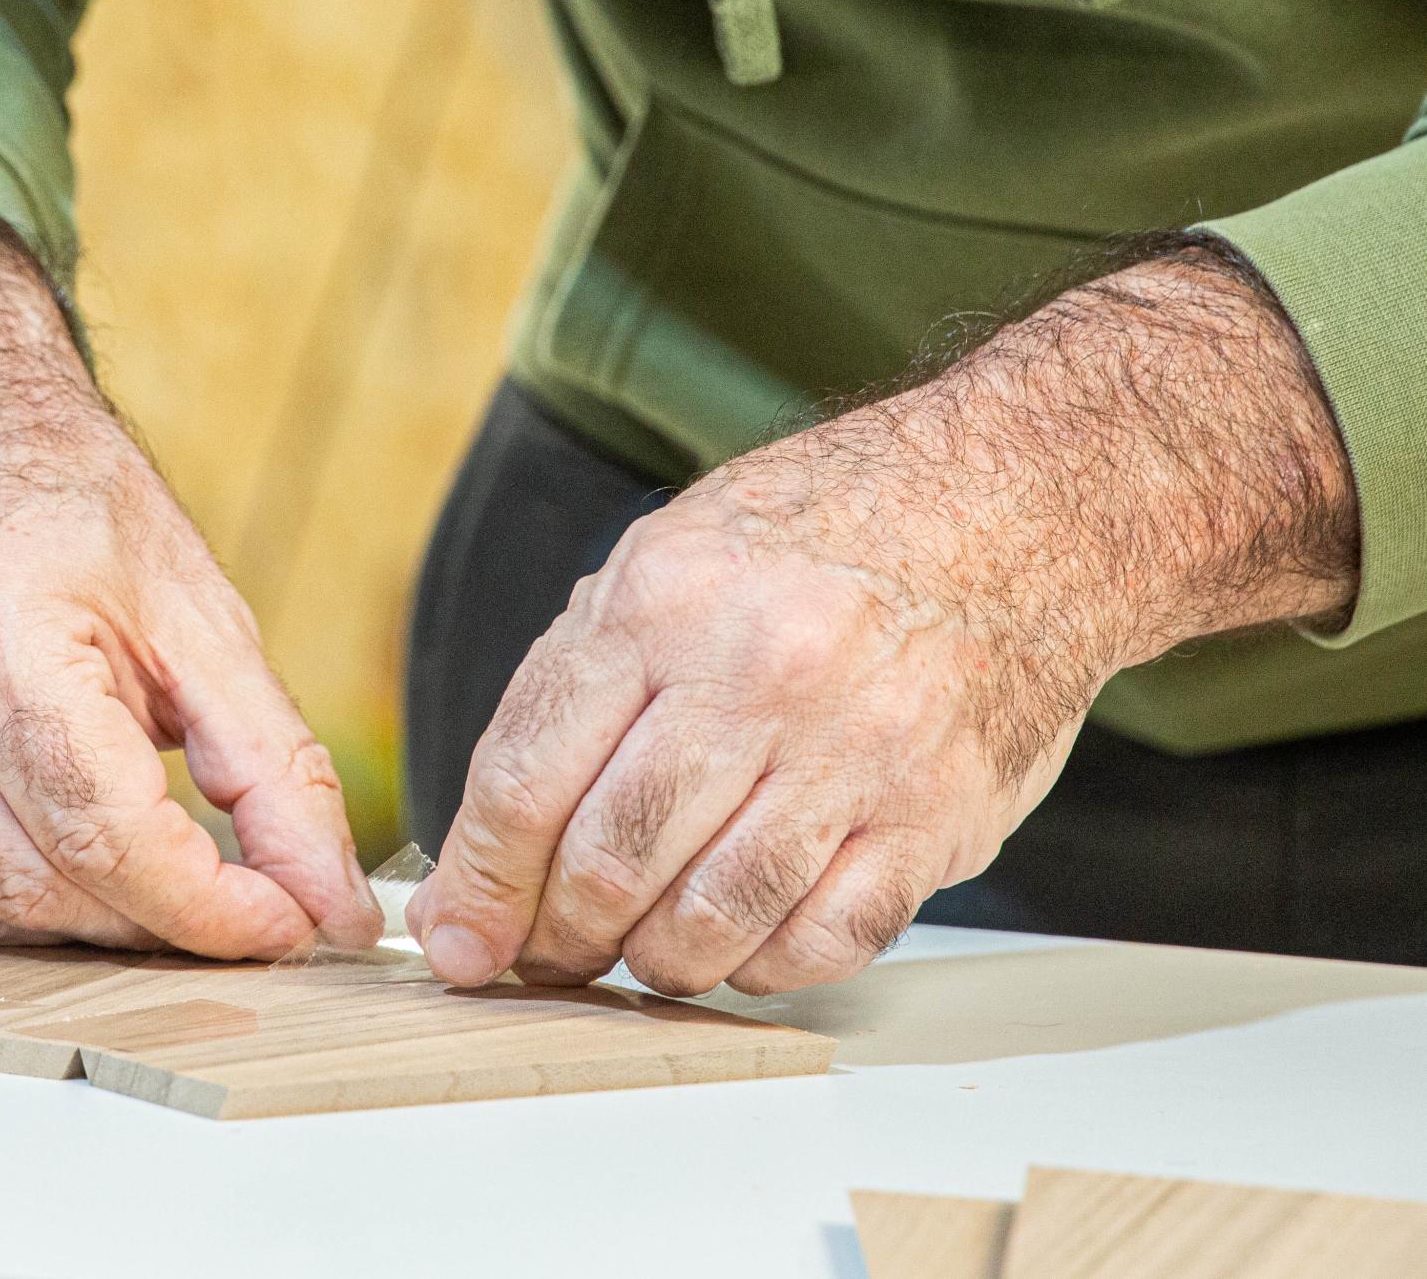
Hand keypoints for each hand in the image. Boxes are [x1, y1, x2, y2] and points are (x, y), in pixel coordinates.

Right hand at [0, 212, 380, 957]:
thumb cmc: (64, 507)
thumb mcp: (199, 615)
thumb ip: (277, 770)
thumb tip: (329, 906)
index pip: (105, 836)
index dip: (206, 907)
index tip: (278, 921)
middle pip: (37, 886)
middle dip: (149, 919)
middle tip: (222, 893)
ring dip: (69, 921)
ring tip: (130, 860)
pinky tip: (33, 836)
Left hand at [405, 241, 1356, 996]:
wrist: (1013, 504)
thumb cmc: (820, 538)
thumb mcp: (664, 560)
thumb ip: (570, 689)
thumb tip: (482, 842)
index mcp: (662, 602)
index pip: (528, 780)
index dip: (481, 883)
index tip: (457, 940)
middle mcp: (756, 675)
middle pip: (609, 862)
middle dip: (558, 934)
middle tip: (549, 952)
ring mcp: (853, 749)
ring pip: (710, 922)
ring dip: (657, 960)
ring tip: (645, 946)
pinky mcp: (937, 815)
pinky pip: (824, 943)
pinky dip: (765, 966)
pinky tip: (746, 938)